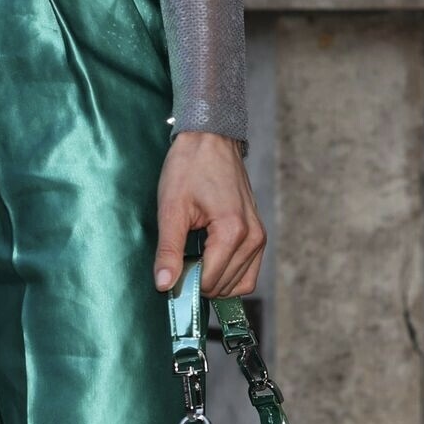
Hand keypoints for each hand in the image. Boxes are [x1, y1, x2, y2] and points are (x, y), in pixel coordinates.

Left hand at [153, 131, 265, 296]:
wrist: (210, 138)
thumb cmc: (190, 166)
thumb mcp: (171, 208)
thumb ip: (169, 250)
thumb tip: (164, 285)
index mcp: (232, 231)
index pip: (210, 281)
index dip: (185, 282)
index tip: (169, 269)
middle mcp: (253, 237)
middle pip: (224, 286)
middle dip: (199, 281)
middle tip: (178, 260)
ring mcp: (259, 236)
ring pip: (239, 284)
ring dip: (214, 280)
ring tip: (193, 257)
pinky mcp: (258, 234)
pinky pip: (248, 271)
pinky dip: (229, 274)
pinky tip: (208, 259)